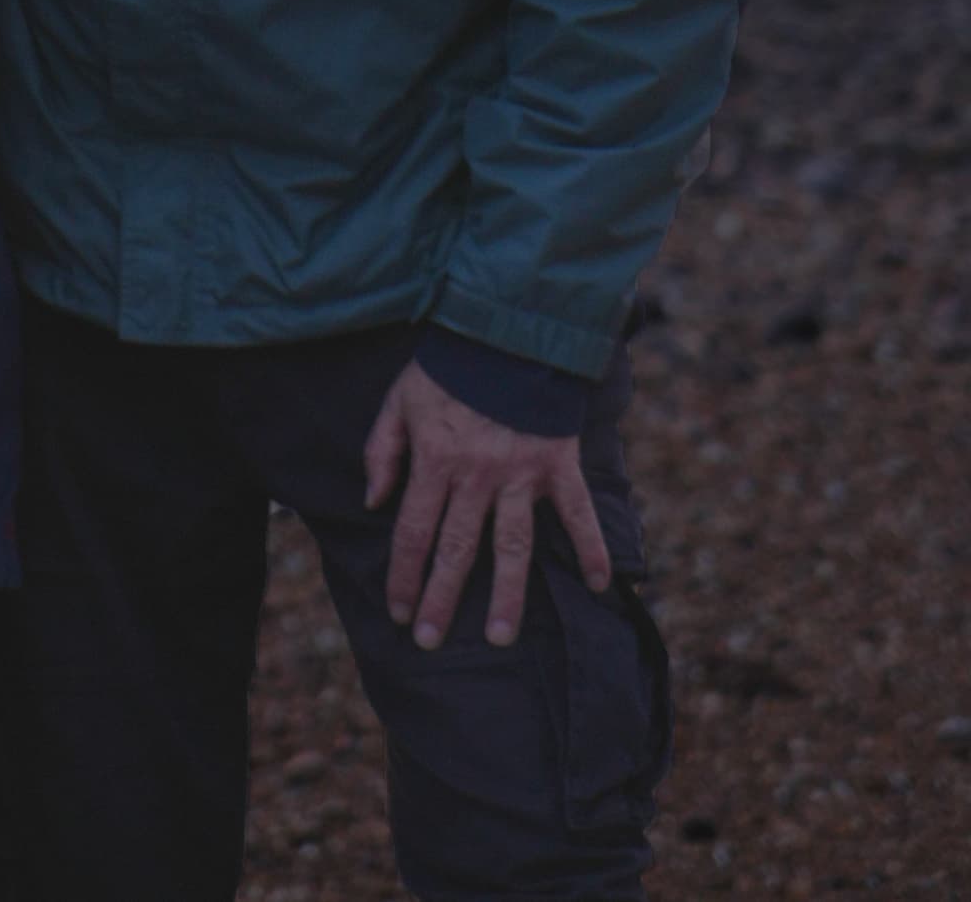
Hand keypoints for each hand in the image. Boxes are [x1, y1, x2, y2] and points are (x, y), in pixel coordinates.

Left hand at [362, 361, 608, 650]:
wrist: (506, 328)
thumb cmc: (448, 366)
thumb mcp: (399, 398)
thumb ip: (382, 450)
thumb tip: (373, 502)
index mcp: (436, 459)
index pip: (414, 532)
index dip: (404, 575)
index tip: (398, 612)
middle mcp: (477, 475)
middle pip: (456, 549)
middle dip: (441, 600)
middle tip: (430, 643)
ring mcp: (521, 473)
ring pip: (512, 546)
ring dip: (505, 595)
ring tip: (498, 638)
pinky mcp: (557, 464)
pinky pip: (577, 513)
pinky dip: (592, 548)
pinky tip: (599, 585)